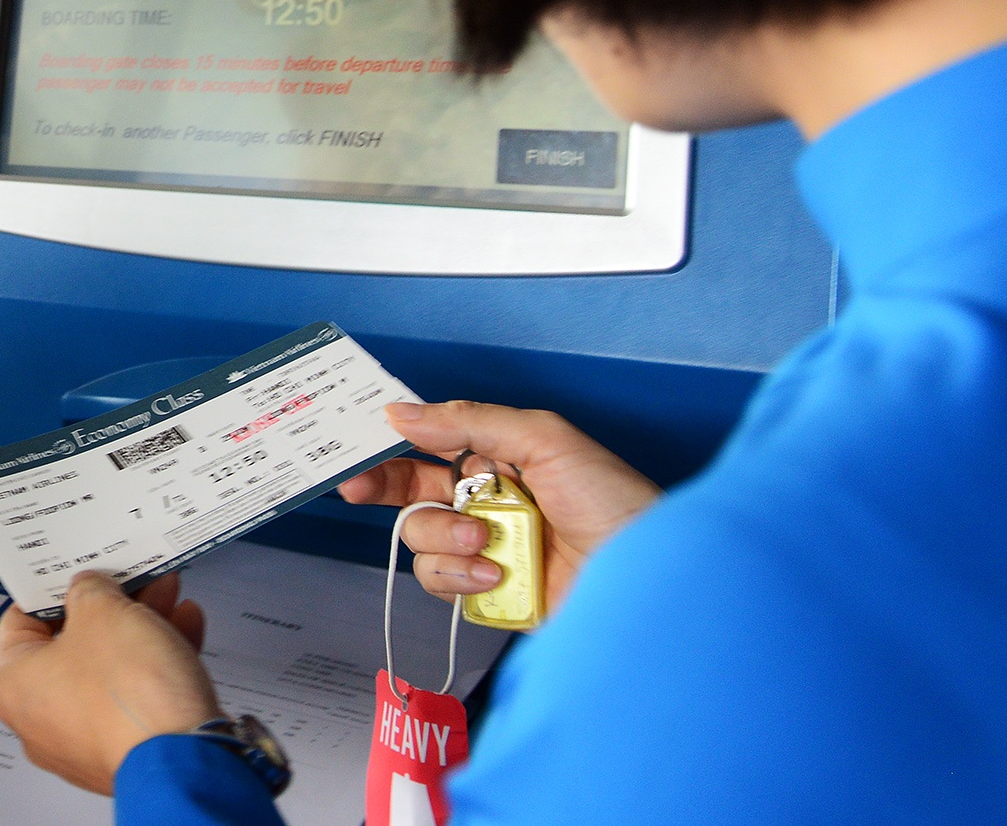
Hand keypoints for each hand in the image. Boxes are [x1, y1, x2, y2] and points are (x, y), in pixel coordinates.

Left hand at [0, 572, 219, 795]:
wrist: (181, 757)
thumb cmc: (127, 690)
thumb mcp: (102, 610)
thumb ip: (89, 588)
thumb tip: (89, 589)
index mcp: (15, 685)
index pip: (20, 621)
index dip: (52, 588)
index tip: (76, 569)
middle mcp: (40, 720)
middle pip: (72, 643)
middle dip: (110, 605)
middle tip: (131, 579)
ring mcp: (83, 739)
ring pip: (109, 667)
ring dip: (139, 627)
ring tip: (167, 594)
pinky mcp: (123, 749)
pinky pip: (133, 695)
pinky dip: (155, 661)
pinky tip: (184, 626)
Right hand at [340, 400, 659, 613]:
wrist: (649, 581)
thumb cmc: (615, 503)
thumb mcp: (546, 441)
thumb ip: (471, 422)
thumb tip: (404, 412)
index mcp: (499, 457)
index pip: (432, 443)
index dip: (392, 443)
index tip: (357, 445)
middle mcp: (486, 501)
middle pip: (411, 491)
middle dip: (381, 486)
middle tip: (356, 487)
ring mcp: (485, 548)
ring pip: (422, 538)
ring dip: (446, 537)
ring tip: (488, 543)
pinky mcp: (487, 593)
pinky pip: (442, 581)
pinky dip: (461, 577)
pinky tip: (495, 574)